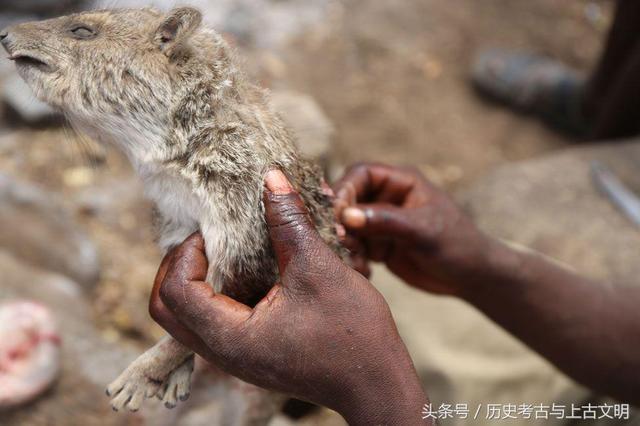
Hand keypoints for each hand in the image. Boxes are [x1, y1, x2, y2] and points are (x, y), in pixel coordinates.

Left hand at [149, 170, 429, 424]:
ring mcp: (236, 356)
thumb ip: (288, 221)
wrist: (378, 383)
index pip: (175, 291)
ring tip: (223, 250)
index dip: (187, 252)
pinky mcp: (251, 352)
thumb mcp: (318, 267)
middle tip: (207, 241)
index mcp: (231, 337)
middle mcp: (224, 352)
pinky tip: (248, 269)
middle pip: (167, 309)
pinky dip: (218, 292)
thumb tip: (272, 178)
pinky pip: (213, 321)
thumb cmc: (353, 333)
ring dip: (197, 279)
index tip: (217, 231)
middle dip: (179, 267)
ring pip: (187, 317)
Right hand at [334, 163, 490, 295]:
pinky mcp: (379, 245)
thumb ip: (385, 220)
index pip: (361, 174)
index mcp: (401, 182)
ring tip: (357, 260)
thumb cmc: (457, 244)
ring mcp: (381, 222)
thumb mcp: (422, 230)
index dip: (344, 189)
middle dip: (341, 219)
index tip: (335, 213)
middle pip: (348, 199)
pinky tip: (365, 271)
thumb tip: (346, 216)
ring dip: (346, 242)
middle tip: (341, 240)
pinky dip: (353, 258)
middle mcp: (387, 198)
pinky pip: (355, 247)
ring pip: (348, 226)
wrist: (472, 276)